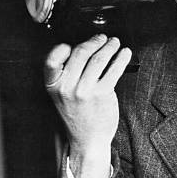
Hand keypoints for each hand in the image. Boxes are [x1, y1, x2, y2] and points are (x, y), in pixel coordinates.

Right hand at [44, 34, 131, 177]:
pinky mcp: (102, 94)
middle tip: (102, 38)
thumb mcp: (62, 96)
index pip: (52, 60)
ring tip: (114, 43)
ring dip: (109, 47)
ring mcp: (85, 90)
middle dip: (94, 41)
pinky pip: (113, 70)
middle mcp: (67, 87)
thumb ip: (67, 75)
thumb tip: (85, 49)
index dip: (61, 48)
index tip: (72, 43)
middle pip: (80, 53)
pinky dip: (121, 58)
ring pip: (98, 59)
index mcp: (54, 86)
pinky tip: (125, 53)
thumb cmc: (77, 115)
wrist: (87, 139)